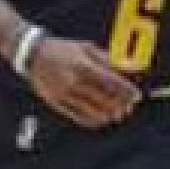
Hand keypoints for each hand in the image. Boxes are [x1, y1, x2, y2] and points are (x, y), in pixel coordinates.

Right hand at [26, 37, 141, 128]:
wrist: (32, 54)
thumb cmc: (64, 49)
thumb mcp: (86, 48)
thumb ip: (108, 59)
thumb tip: (129, 69)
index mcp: (81, 65)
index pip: (111, 82)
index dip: (126, 91)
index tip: (136, 95)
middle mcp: (73, 81)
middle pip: (104, 99)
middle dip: (121, 104)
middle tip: (130, 106)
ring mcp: (64, 94)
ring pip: (94, 112)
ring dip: (110, 115)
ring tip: (118, 113)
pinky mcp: (57, 103)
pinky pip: (79, 117)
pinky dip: (94, 120)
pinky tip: (102, 118)